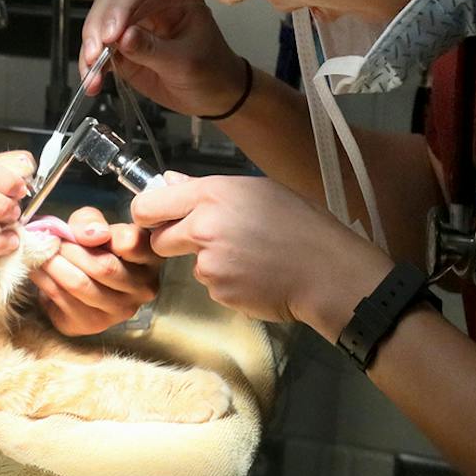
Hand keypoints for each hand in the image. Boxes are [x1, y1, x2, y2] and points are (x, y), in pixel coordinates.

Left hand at [32, 206, 162, 334]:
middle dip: (69, 250)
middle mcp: (143, 288)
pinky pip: (63, 299)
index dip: (102, 233)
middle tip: (49, 239)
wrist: (81, 277)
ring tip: (40, 252)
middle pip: (103, 267)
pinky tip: (38, 269)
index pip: (131, 243)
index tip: (82, 232)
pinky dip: (44, 280)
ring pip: (80, 284)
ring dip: (53, 265)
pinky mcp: (93, 324)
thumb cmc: (94, 246)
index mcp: (150, 258)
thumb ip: (92, 221)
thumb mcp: (95, 224)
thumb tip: (93, 235)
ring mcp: (120, 311)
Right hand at [80, 0, 244, 117]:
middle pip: (110, 3)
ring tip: (92, 76)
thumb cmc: (212, 71)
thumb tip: (122, 38)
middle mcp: (148, 6)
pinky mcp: (122, 50)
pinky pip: (99, 52)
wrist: (216, 97)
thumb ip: (153, 49)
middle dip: (97, 28)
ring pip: (98, 26)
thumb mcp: (186, 62)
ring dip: (90, 50)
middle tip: (94, 55)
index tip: (111, 35)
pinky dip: (91, 67)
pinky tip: (92, 83)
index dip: (120, 8)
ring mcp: (132, 27)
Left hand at [132, 175, 390, 336]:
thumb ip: (208, 189)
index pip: (149, 205)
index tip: (155, 220)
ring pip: (192, 264)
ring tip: (251, 257)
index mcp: (212, 194)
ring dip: (211, 263)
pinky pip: (213, 286)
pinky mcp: (218, 292)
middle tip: (209, 242)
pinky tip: (257, 275)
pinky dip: (229, 283)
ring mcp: (208, 263)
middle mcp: (203, 227)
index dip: (147, 215)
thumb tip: (169, 183)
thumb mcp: (259, 190)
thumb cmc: (302, 225)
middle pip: (160, 240)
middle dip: (174, 243)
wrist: (328, 272)